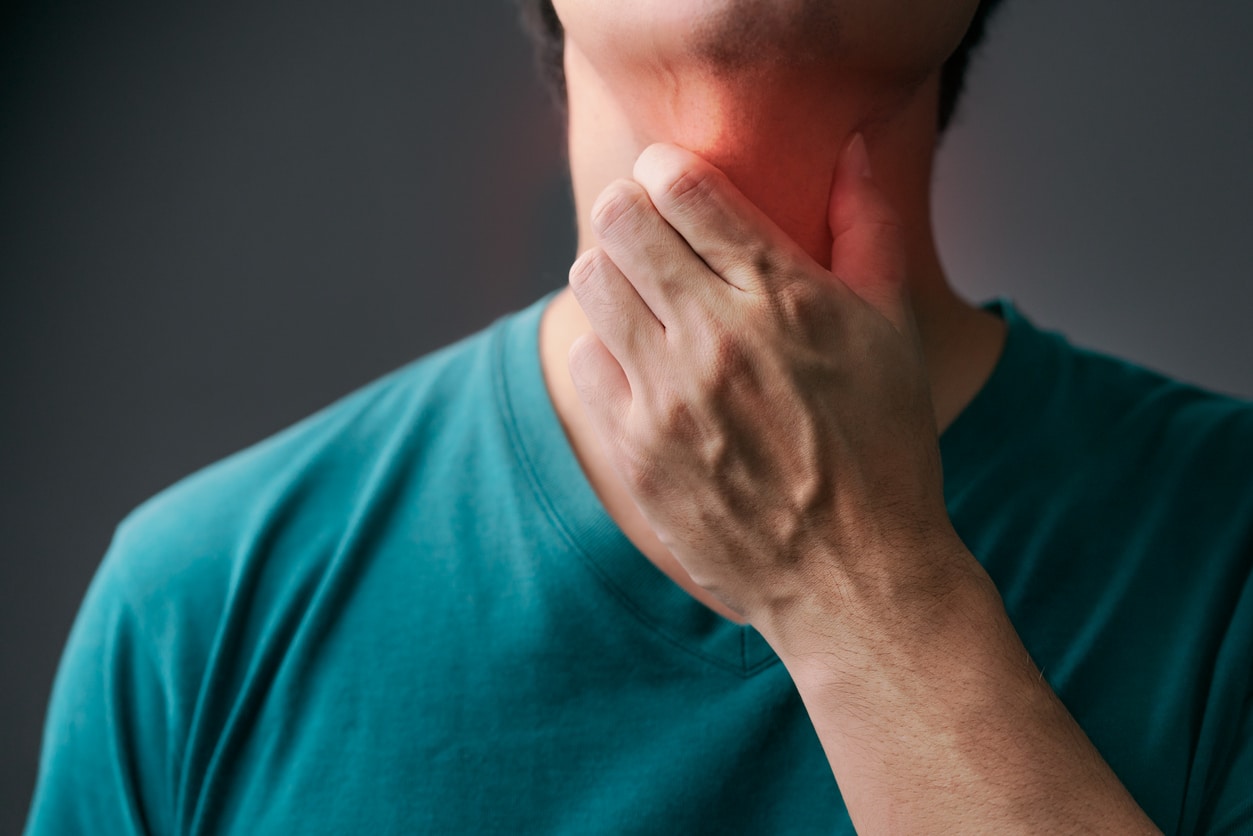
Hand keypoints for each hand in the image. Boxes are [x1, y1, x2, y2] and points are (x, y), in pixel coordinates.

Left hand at [568, 135, 965, 627]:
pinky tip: (646, 365)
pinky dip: (609, 348)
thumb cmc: (885, 446)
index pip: (682, 184)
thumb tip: (853, 144)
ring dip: (611, 271)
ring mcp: (669, 395)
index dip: (664, 168)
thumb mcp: (895, 329)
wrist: (855, 575)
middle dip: (628, 209)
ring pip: (590, 280)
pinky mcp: (636, 448)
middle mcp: (718, 335)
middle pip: (619, 218)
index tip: (670, 181)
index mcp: (785, 295)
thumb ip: (868, 225)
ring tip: (645, 294)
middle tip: (649, 230)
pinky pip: (588, 358)